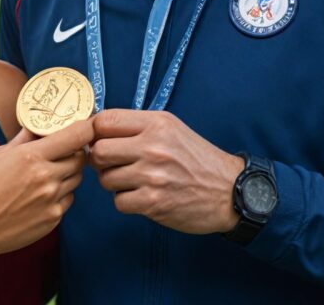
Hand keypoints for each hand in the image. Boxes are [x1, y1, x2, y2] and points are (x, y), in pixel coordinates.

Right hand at [0, 118, 93, 259]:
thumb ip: (23, 140)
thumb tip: (37, 125)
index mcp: (32, 156)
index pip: (76, 135)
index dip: (86, 128)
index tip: (86, 125)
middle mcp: (47, 177)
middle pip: (81, 157)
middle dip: (76, 152)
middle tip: (63, 152)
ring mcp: (52, 199)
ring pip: (77, 178)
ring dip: (69, 173)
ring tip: (48, 174)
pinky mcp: (54, 218)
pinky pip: (68, 199)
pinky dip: (61, 194)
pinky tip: (42, 195)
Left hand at [89, 109, 242, 233]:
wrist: (229, 191)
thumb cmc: (197, 159)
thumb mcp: (171, 129)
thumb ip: (137, 126)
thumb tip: (98, 130)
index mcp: (156, 124)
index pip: (106, 120)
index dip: (94, 131)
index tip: (97, 139)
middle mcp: (153, 147)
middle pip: (99, 150)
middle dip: (101, 160)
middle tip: (113, 164)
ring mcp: (152, 175)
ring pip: (106, 178)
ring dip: (114, 183)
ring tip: (132, 181)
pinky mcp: (154, 202)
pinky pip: (118, 202)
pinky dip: (126, 201)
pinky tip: (141, 196)